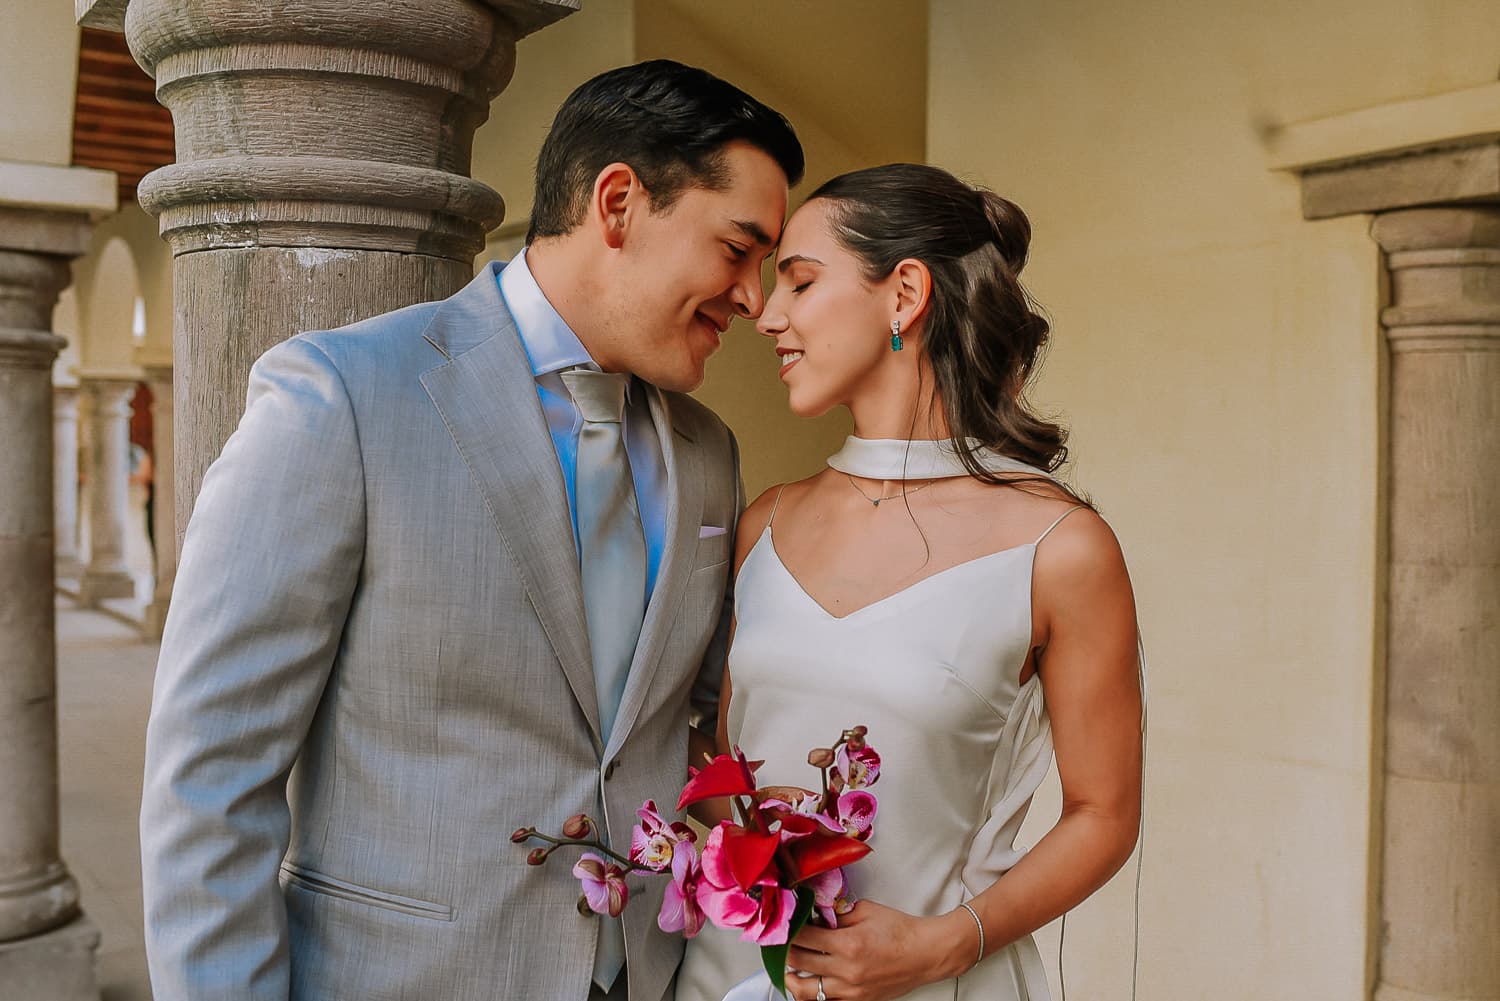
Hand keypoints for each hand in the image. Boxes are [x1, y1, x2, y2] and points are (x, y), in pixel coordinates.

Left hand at [782, 899, 972, 1000]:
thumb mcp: (866, 911)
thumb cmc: (900, 930)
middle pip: (799, 963)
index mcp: (848, 944)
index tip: (782, 924)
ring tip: (787, 970)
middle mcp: (846, 970)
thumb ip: (837, 914)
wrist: (925, 953)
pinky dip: (813, 996)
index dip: (789, 929)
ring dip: (792, 979)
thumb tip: (816, 915)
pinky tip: (808, 986)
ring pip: (806, 991)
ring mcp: (851, 990)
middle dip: (784, 951)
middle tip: (778, 943)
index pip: (804, 937)